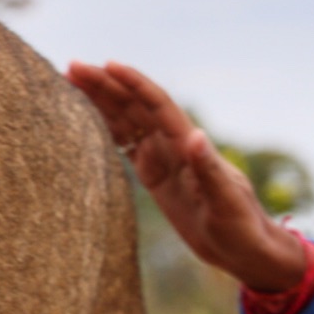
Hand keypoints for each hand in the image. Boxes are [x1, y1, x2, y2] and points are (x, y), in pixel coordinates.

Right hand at [64, 60, 307, 292]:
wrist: (244, 248)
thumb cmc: (240, 226)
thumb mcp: (226, 200)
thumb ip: (209, 168)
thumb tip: (194, 135)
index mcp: (187, 145)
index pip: (155, 105)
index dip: (131, 83)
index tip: (105, 65)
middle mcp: (173, 145)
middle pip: (134, 106)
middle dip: (104, 85)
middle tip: (71, 68)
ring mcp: (163, 158)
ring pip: (126, 120)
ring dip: (100, 101)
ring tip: (70, 85)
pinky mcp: (155, 175)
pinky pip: (125, 144)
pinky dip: (104, 129)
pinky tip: (85, 121)